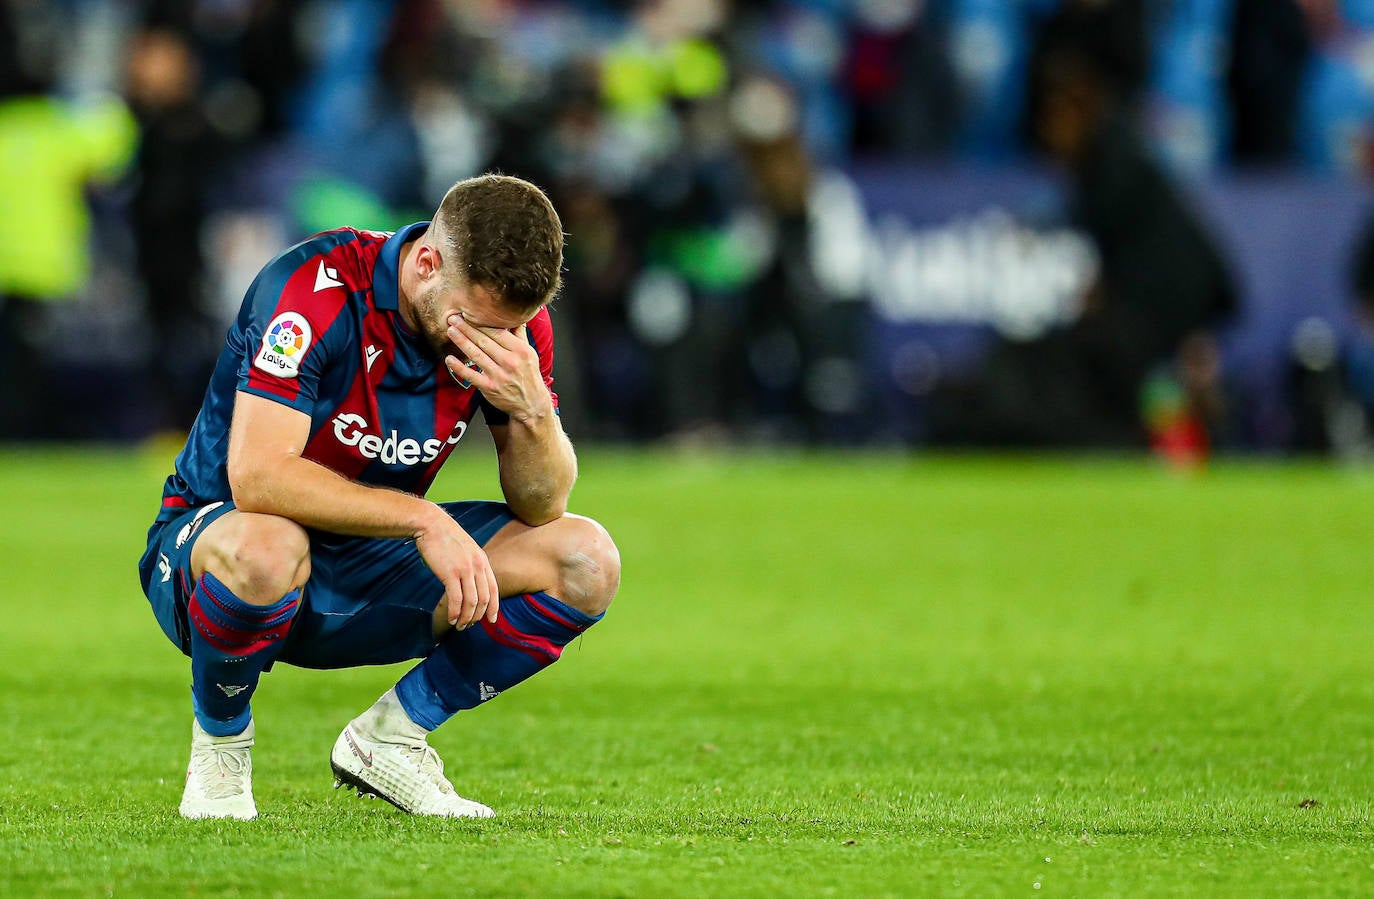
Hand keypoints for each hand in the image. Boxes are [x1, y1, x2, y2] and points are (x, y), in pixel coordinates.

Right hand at [414, 508, 499, 628]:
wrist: (431, 525)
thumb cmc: (445, 538)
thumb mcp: (467, 550)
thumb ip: (473, 565)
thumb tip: (472, 585)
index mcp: (483, 561)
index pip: (494, 589)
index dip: (494, 607)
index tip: (491, 620)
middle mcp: (477, 566)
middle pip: (484, 599)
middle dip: (477, 616)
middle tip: (469, 626)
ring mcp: (465, 569)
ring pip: (471, 602)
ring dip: (466, 618)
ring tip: (459, 626)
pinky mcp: (450, 573)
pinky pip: (456, 599)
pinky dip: (455, 612)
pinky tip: (451, 619)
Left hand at [445, 316, 552, 423]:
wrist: (532, 404)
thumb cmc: (529, 376)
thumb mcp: (530, 353)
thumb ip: (520, 335)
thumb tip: (515, 316)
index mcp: (520, 350)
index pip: (497, 332)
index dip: (481, 322)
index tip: (469, 314)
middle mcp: (510, 362)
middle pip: (484, 341)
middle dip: (467, 328)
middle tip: (454, 318)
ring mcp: (499, 375)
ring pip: (476, 355)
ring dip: (461, 342)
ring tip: (451, 331)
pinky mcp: (490, 388)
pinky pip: (472, 375)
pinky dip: (459, 368)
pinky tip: (449, 359)